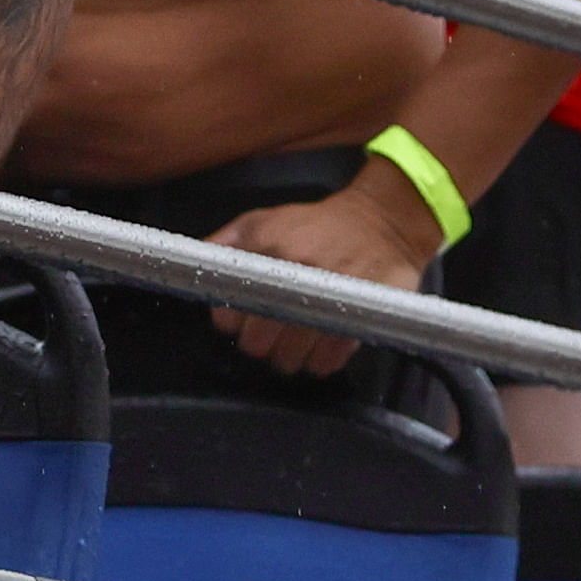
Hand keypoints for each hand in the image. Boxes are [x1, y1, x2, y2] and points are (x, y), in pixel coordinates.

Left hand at [199, 164, 449, 377]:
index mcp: (268, 247)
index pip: (230, 311)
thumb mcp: (265, 218)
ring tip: (297, 338)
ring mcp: (328, 299)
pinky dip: (320, 361)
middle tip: (272, 330)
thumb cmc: (317, 223)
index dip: (233, 320)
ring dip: (289, 356)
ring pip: (289, 359)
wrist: (384, 221)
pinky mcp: (357, 320)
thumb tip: (197, 267)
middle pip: (258, 342)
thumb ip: (226, 243)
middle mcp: (297, 272)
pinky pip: (325, 362)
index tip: (242, 317)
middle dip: (260, 342)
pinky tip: (321, 342)